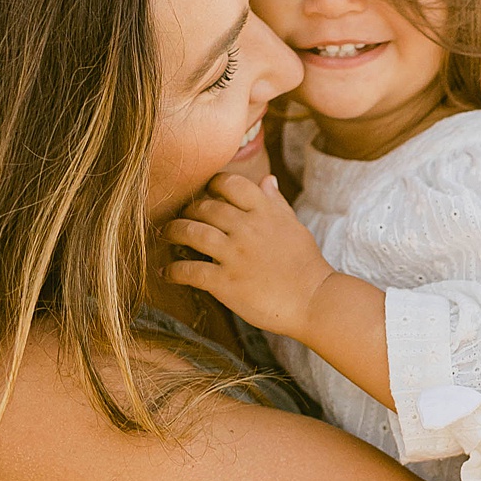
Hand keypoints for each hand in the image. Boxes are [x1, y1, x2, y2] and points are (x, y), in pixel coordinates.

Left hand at [167, 173, 336, 336]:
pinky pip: (190, 271)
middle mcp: (247, 228)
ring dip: (174, 231)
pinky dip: (174, 270)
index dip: (213, 184)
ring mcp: (235, 255)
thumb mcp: (293, 226)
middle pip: (206, 207)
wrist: (314, 301)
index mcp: (264, 212)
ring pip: (193, 233)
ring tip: (166, 234)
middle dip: (189, 209)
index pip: (231, 184)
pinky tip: (167, 272)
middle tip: (181, 216)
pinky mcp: (226, 282)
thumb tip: (267, 179)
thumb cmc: (306, 264)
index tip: (206, 192)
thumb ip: (276, 202)